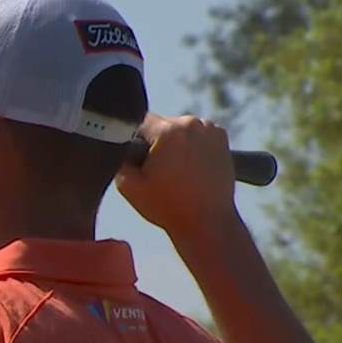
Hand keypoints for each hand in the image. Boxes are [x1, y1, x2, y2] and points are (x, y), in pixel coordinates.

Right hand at [115, 113, 236, 240]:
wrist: (206, 221)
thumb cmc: (167, 206)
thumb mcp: (128, 185)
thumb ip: (118, 158)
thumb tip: (119, 144)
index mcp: (168, 131)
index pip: (139, 121)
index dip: (133, 139)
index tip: (137, 158)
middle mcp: (191, 124)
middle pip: (162, 125)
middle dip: (157, 142)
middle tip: (157, 170)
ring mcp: (210, 130)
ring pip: (181, 129)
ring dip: (175, 143)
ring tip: (176, 172)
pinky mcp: (222, 140)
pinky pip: (198, 136)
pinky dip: (193, 146)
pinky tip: (190, 169)